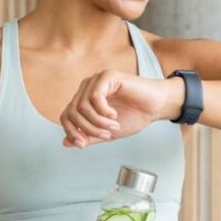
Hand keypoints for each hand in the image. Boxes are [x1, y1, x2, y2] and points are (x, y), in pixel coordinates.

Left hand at [60, 69, 179, 147]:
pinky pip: (95, 97)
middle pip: (72, 111)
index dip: (71, 132)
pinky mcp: (107, 76)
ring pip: (82, 106)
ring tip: (113, 126)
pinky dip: (103, 111)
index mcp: (84, 99)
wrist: (155, 107)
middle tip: (106, 135)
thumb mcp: (106, 132)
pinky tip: (114, 115)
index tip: (83, 144)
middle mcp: (87, 88)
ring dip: (98, 122)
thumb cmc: (134, 116)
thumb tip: (65, 143)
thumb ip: (87, 136)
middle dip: (88, 129)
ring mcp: (96, 80)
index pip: (66, 115)